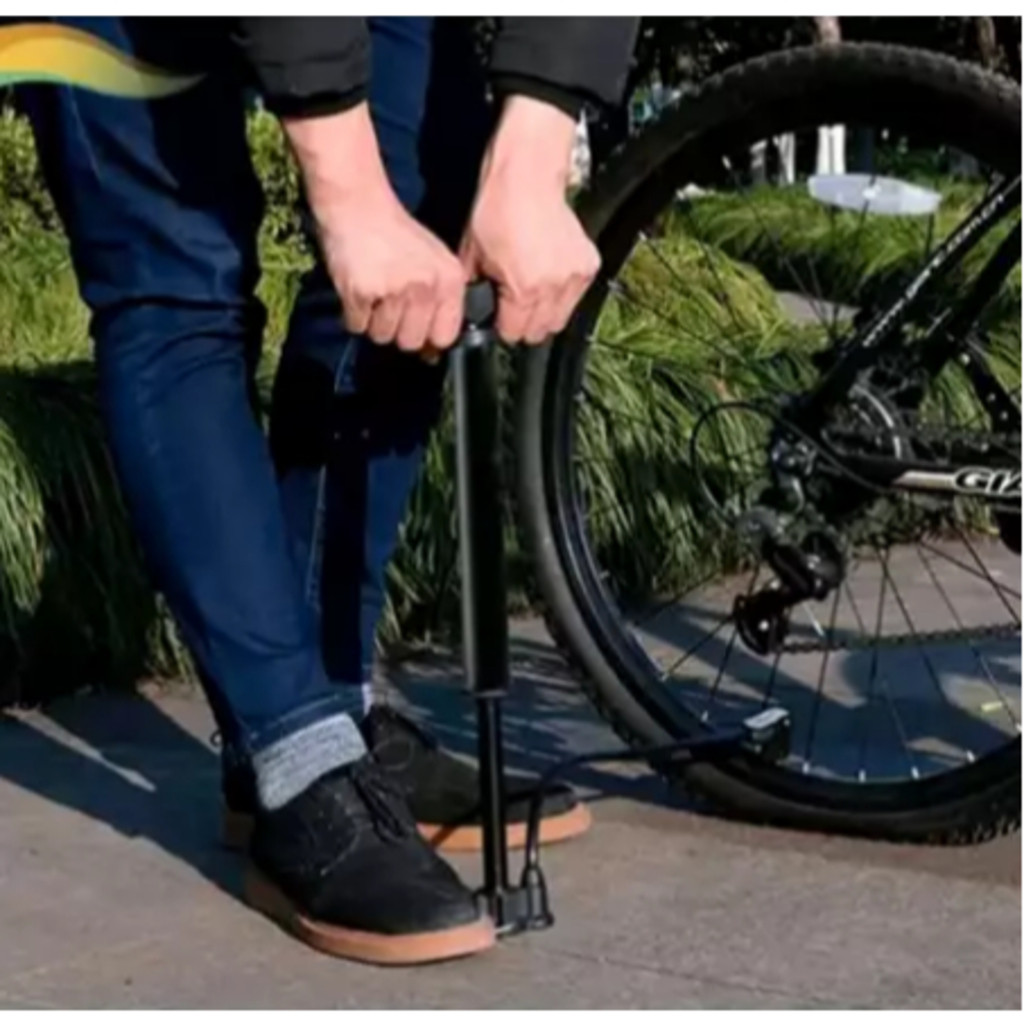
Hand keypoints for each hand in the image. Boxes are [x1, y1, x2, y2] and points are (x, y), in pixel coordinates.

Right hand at [284, 105, 465, 351]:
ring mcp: (394, 291)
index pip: (445, 336)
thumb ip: (439, 303)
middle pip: (410, 342)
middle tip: (388, 302)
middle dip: (396, 330)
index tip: (416, 327)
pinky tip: (358, 288)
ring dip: (373, 322)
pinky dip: (353, 313)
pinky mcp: (363, 292)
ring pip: (382, 336)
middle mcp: (425, 287)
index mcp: (449, 281)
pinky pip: (356, 326)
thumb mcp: (432, 261)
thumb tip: (431, 354)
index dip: (428, 337)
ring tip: (373, 290)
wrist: (358, 204)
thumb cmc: (394, 234)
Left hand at [460, 96, 599, 344]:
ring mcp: (574, 276)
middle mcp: (553, 287)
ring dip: (546, 311)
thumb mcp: (472, 257)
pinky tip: (549, 273)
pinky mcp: (588, 264)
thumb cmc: (497, 209)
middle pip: (540, 332)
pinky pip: (576, 295)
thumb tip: (474, 313)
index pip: (515, 334)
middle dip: (525, 323)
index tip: (500, 315)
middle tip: (514, 303)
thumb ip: (476, 292)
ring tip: (532, 289)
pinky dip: (564, 291)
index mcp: (523, 290)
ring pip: (561, 318)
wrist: (528, 174)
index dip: (503, 327)